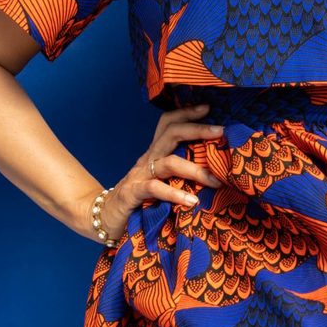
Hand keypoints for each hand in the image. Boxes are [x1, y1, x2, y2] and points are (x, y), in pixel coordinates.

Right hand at [90, 102, 226, 244]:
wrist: (105, 218)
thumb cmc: (140, 200)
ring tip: (215, 181)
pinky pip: (155, 188)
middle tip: (221, 132)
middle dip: (197, 129)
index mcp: (155, 153)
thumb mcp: (162, 181)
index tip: (208, 108)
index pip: (168, 124)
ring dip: (195, 170)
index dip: (186, 113)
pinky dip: (175, 194)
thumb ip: (181, 174)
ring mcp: (139, 175)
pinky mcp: (133, 193)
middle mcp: (148, 159)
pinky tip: (191, 201)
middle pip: (171, 133)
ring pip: (168, 162)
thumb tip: (217, 172)